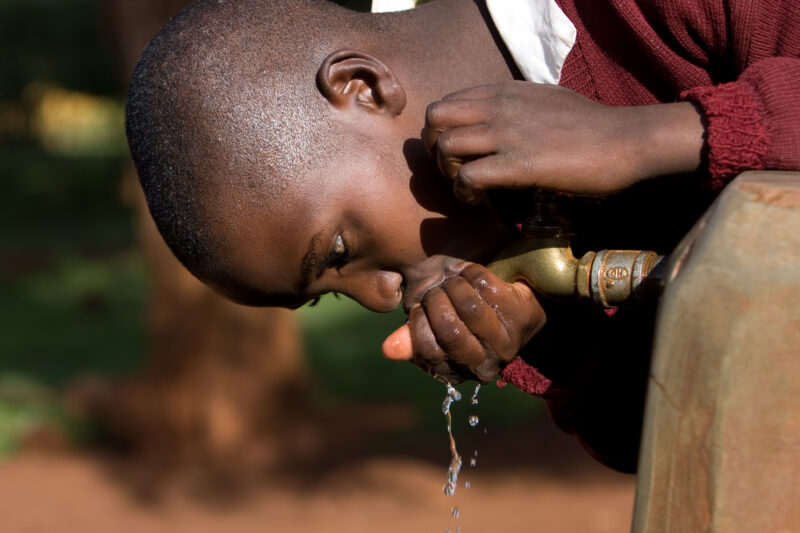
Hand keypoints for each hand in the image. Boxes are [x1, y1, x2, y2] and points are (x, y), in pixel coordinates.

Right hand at [382, 263, 544, 382]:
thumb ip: (413, 338)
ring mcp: (506, 341)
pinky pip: (486, 287)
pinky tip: (469, 273)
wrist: (514, 302)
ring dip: (455, 287)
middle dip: (437, 302)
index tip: (420, 308)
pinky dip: (472, 273)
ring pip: (470, 308)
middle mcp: (486, 364)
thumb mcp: (437, 329)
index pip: (430, 351)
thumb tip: (388, 350)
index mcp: (461, 371)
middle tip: (436, 291)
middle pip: (450, 331)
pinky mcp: (520, 315)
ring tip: (452, 281)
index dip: (420, 324)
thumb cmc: (467, 319)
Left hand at [423, 81, 703, 201]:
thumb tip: (504, 118)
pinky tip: (476, 200)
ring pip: (445, 146)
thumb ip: (519, 106)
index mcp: (507, 91)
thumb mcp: (548, 101)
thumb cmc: (593, 126)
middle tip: (452, 168)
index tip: (458, 150)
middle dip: (434, 147)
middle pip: (435, 118)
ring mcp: (508, 134)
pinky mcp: (518, 165)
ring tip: (465, 187)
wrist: (628, 140)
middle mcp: (501, 107)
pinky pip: (467, 176)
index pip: (449, 101)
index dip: (443, 129)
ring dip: (447, 172)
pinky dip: (463, 192)